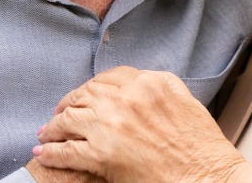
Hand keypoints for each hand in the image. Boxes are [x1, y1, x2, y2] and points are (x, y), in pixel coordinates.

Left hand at [32, 66, 247, 182]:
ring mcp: (111, 125)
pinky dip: (51, 151)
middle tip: (59, 113)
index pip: (108, 78)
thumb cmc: (202, 150)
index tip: (83, 95)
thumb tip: (138, 83)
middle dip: (68, 103)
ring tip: (47, 132)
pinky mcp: (101, 154)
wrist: (207, 179)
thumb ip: (159, 86)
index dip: (91, 87)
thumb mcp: (185, 102)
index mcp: (148, 84)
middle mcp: (127, 99)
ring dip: (54, 126)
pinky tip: (44, 152)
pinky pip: (67, 150)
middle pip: (85, 94)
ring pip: (70, 118)